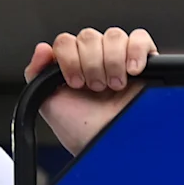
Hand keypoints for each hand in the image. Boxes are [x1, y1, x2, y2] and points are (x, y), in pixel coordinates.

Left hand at [35, 26, 155, 154]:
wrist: (111, 149)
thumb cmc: (84, 133)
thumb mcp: (49, 104)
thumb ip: (36, 73)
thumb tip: (43, 48)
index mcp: (74, 66)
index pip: (67, 41)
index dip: (69, 59)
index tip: (75, 83)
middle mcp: (97, 60)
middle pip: (89, 36)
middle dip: (90, 64)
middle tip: (96, 88)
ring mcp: (121, 60)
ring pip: (114, 35)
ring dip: (111, 61)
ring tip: (115, 85)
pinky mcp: (147, 64)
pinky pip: (141, 39)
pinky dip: (136, 50)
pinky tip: (132, 71)